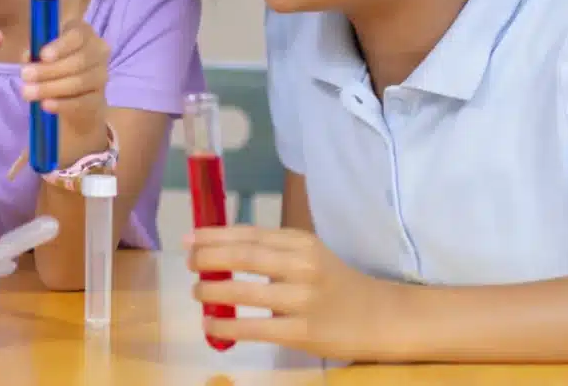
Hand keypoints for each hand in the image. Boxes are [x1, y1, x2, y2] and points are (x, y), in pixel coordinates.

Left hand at [19, 17, 109, 133]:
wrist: (71, 92)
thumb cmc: (53, 63)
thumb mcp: (41, 53)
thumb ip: (35, 52)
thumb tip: (28, 57)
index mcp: (83, 33)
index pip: (77, 36)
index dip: (60, 46)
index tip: (42, 56)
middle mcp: (97, 51)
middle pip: (79, 60)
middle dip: (49, 69)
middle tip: (24, 76)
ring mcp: (101, 75)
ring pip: (79, 82)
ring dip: (51, 88)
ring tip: (27, 92)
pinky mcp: (98, 98)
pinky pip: (82, 102)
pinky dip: (62, 104)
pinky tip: (45, 105)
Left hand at [186, 226, 407, 360]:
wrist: (378, 318)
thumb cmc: (335, 283)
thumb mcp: (309, 254)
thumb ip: (272, 250)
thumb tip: (219, 249)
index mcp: (302, 242)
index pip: (249, 234)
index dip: (214, 235)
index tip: (189, 238)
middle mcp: (302, 266)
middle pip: (243, 256)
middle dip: (207, 258)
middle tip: (189, 263)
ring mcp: (302, 300)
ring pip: (243, 292)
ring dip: (211, 290)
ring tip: (196, 291)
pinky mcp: (302, 333)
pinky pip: (254, 328)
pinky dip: (225, 324)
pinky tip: (210, 324)